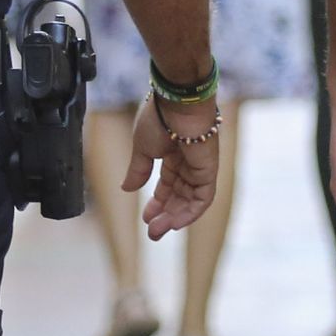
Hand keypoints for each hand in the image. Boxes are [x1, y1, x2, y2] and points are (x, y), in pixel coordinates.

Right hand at [123, 94, 218, 237]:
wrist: (177, 103)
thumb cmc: (159, 118)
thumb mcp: (142, 148)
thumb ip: (138, 170)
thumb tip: (126, 189)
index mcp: (173, 152)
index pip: (168, 184)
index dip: (157, 202)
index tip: (145, 218)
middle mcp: (188, 161)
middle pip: (179, 195)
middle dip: (165, 214)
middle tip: (152, 233)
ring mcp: (200, 166)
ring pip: (190, 200)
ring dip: (174, 217)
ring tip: (157, 231)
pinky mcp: (209, 170)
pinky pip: (203, 198)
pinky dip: (190, 213)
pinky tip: (174, 223)